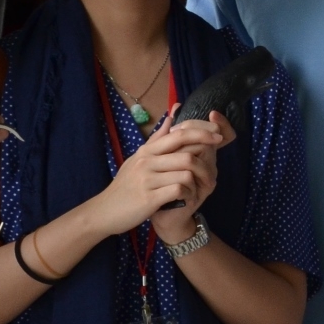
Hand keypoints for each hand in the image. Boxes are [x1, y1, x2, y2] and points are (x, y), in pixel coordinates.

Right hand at [86, 114, 230, 238]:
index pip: (179, 134)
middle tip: (215, 169)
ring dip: (198, 182)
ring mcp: (147, 179)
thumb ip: (158, 137)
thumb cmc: (126, 185)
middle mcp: (147, 161)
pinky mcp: (149, 198)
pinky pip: (179, 190)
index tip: (218, 136)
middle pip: (186, 153)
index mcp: (147, 151)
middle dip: (206, 160)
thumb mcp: (138, 158)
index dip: (202, 133)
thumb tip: (174, 112)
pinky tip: (187, 199)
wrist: (105, 212)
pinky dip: (188, 194)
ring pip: (186, 172)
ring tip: (200, 189)